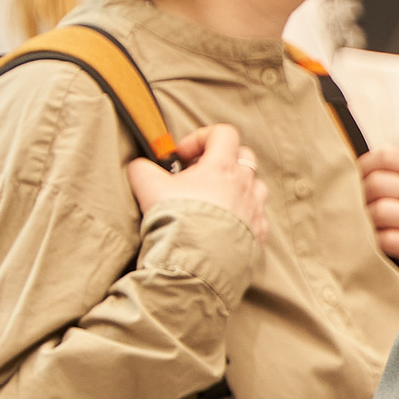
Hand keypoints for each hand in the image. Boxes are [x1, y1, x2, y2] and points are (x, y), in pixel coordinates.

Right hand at [126, 124, 268, 242]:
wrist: (195, 265)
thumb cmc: (175, 222)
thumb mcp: (148, 188)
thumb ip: (142, 169)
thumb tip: (139, 166)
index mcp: (222, 167)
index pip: (223, 133)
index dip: (201, 137)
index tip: (183, 155)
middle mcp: (245, 185)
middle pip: (244, 156)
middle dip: (221, 161)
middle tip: (198, 176)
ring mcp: (255, 210)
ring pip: (255, 186)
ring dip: (236, 188)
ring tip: (213, 201)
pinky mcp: (259, 234)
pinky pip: (258, 216)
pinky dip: (243, 216)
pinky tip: (224, 226)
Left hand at [357, 143, 398, 262]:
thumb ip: (391, 178)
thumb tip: (346, 170)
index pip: (387, 157)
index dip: (362, 166)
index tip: (354, 179)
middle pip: (377, 183)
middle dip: (358, 196)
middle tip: (353, 208)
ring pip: (381, 210)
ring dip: (364, 220)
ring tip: (363, 227)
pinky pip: (389, 240)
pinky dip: (376, 241)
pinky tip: (376, 243)